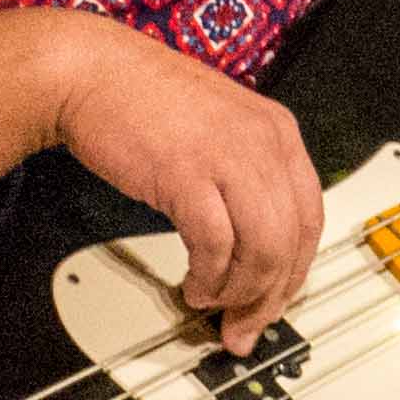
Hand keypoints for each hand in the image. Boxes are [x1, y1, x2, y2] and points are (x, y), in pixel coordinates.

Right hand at [43, 17, 326, 351]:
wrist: (88, 72)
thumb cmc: (142, 101)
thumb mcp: (219, 130)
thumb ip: (245, 178)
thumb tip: (254, 249)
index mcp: (278, 132)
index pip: (311, 217)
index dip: (296, 270)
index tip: (276, 302)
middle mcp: (263, 143)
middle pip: (291, 241)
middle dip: (270, 296)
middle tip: (246, 327)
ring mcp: (227, 157)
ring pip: (261, 248)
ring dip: (239, 292)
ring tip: (214, 304)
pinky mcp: (186, 173)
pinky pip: (215, 244)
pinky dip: (208, 276)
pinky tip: (194, 285)